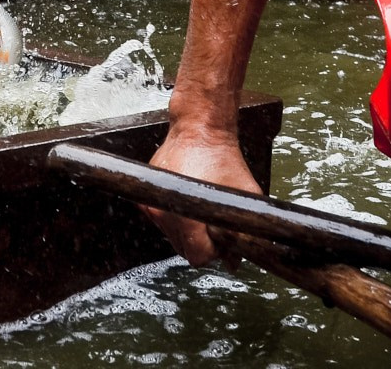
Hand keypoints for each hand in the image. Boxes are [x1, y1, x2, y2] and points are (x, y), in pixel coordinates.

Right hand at [145, 123, 261, 265]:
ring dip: (187, 230)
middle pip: (183, 249)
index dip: (214, 250)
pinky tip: (187, 200)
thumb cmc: (223, 158)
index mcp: (187, 217)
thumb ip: (243, 231)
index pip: (198, 257)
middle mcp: (164, 214)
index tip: (220, 235)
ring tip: (200, 207)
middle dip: (200, 241)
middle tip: (213, 221)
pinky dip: (174, 217)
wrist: (199, 128)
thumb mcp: (245, 195)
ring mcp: (151, 206)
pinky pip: (162, 220)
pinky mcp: (145, 197)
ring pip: (172, 236)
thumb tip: (234, 262)